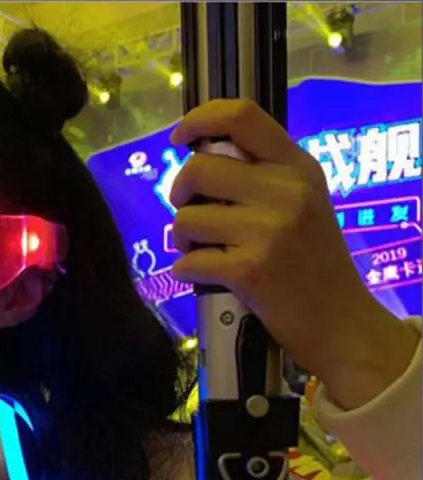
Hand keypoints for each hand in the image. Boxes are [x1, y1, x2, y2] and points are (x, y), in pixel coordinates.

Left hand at [169, 99, 419, 409]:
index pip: (242, 116)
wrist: (341, 323)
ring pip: (186, 219)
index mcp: (297, 167)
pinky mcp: (249, 269)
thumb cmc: (314, 265)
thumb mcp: (304, 205)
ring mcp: (267, 230)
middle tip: (189, 215)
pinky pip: (189, 261)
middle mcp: (284, 190)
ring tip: (202, 251)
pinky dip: (187, 271)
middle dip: (179, 194)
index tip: (178, 139)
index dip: (199, 119)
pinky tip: (204, 276)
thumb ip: (263, 179)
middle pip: (198, 169)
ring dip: (183, 239)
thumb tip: (201, 164)